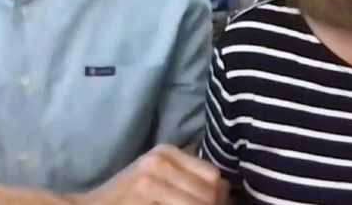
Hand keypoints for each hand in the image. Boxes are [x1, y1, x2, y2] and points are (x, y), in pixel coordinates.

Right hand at [69, 144, 226, 204]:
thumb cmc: (124, 200)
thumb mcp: (157, 180)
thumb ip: (188, 181)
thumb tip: (227, 194)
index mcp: (165, 152)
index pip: (213, 176)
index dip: (219, 199)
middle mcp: (158, 161)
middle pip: (208, 193)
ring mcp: (149, 181)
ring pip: (198, 204)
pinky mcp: (141, 196)